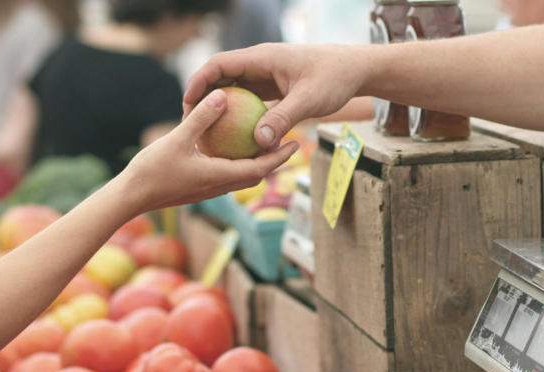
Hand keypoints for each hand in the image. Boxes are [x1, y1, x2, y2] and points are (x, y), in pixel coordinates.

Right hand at [122, 89, 298, 214]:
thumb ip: (201, 118)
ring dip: (256, 163)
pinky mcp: (198, 188)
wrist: (131, 197)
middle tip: (288, 141)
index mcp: (220, 177)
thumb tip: (222, 95)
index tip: (296, 144)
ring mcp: (208, 189)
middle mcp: (219, 186)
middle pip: (256, 174)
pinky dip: (235, 163)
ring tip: (264, 143)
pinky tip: (229, 147)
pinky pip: (225, 175)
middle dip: (274, 160)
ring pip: (241, 176)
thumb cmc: (152, 170)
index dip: (280, 157)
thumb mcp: (177, 139)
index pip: (260, 169)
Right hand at [183, 44, 369, 148]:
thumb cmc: (334, 78)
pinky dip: (239, 115)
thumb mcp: (309, 100)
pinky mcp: (274, 87)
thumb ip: (283, 119)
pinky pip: (249, 100)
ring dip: (220, 108)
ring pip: (234, 89)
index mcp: (262, 58)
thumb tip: (258, 142)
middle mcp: (260, 64)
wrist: (355, 70)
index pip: (219, 64)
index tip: (187, 104)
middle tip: (190, 123)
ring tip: (207, 132)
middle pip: (221, 77)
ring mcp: (266, 75)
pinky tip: (234, 137)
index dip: (199, 82)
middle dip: (203, 97)